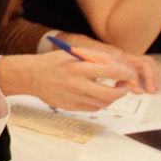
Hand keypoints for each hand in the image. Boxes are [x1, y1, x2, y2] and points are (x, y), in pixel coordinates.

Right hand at [18, 50, 132, 111]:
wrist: (32, 76)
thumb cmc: (54, 62)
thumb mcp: (75, 53)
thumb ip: (97, 57)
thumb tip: (120, 65)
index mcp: (79, 67)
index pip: (113, 71)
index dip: (126, 73)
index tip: (128, 73)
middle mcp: (78, 84)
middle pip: (111, 93)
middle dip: (123, 90)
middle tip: (124, 85)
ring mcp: (74, 98)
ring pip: (104, 103)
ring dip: (112, 97)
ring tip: (111, 89)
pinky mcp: (72, 107)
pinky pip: (94, 107)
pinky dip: (99, 102)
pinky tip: (95, 94)